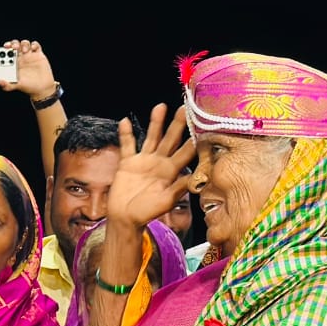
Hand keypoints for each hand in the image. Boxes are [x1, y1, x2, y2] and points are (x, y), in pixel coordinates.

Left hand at [0, 39, 55, 99]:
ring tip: (24, 50)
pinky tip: (33, 49)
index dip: (4, 49)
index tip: (3, 49)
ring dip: (23, 44)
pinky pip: (36, 46)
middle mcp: (21, 58)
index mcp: (14, 63)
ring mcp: (30, 56)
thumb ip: (7, 85)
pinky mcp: (39, 55)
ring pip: (25, 43)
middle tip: (12, 47)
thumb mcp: (16, 86)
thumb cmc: (29, 87)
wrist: (43, 88)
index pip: (7, 53)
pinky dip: (34, 45)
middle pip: (15, 45)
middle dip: (13, 44)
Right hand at [104, 104, 197, 229]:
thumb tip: (196, 178)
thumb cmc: (147, 213)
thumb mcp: (166, 201)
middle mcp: (159, 163)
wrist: (125, 218)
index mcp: (171, 172)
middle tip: (184, 108)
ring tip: (161, 106)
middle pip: (170, 139)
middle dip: (177, 124)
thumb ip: (179, 187)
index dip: (193, 139)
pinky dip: (126, 134)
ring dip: (156, 122)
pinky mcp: (128, 163)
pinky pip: (127, 145)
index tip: (202, 126)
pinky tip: (124, 121)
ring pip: (152, 137)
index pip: (185, 152)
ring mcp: (144, 161)